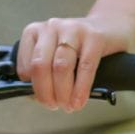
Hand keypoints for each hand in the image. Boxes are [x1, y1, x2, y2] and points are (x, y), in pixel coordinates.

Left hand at [16, 16, 131, 111]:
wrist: (109, 28)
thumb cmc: (77, 47)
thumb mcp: (54, 53)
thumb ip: (43, 72)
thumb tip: (36, 97)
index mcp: (35, 32)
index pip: (25, 66)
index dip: (31, 88)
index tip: (40, 100)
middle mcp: (51, 27)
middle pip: (40, 66)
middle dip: (45, 92)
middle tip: (53, 106)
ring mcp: (73, 29)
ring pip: (61, 67)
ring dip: (63, 93)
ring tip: (68, 106)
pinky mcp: (94, 36)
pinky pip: (85, 67)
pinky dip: (81, 89)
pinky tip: (80, 101)